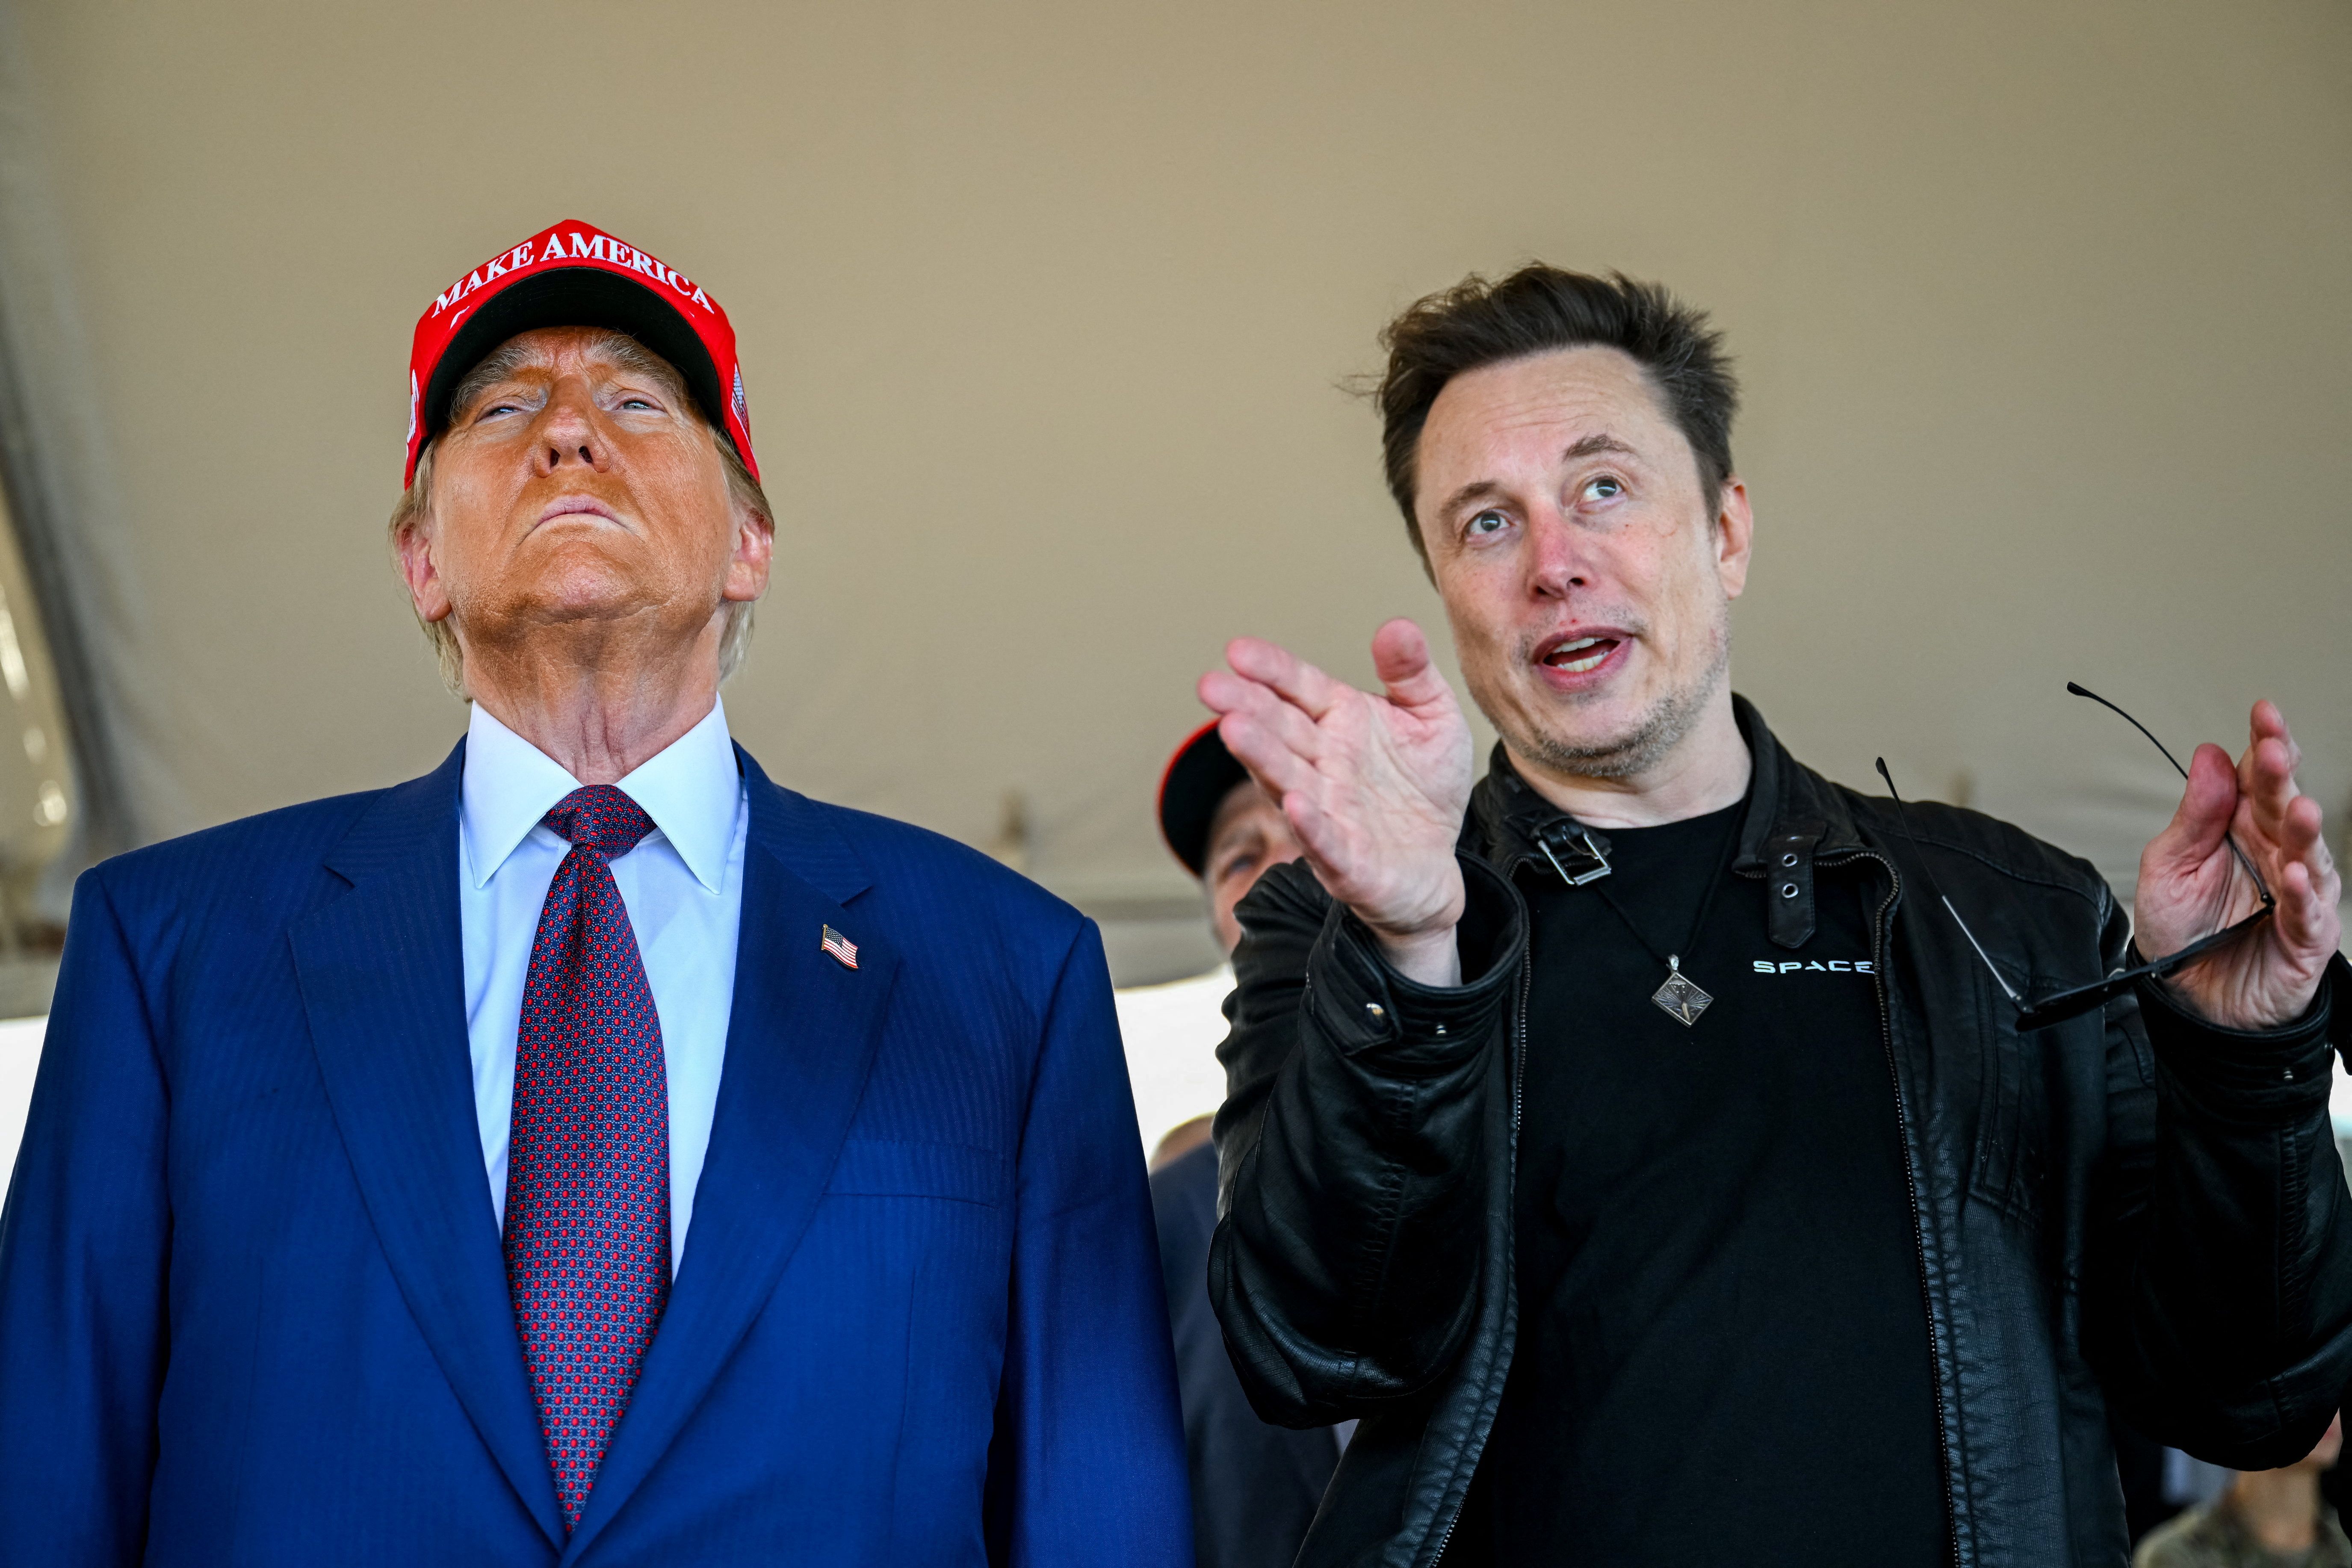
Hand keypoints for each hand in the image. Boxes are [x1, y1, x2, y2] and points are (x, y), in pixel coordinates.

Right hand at [1198, 620, 1473, 985]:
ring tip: (1233, 730)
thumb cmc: (1425, 787)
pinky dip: (1309, 824)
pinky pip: (1324, 841)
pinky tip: (1293, 805)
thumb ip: (1412, 674)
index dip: (1270, 670)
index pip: (1297, 687)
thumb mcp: (1433, 717)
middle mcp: (1323, 763)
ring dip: (1261, 757)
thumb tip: (1397, 627)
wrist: (1434, 865)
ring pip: (1287, 779)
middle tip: (1212, 686)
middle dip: (1246, 707)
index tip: (1238, 651)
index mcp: (1340, 721)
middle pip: (1279, 729)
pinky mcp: (1344, 860)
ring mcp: (1328, 811)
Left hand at [2133, 701, 2340, 1029]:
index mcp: (2242, 827)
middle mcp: (2275, 853)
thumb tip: (2209, 756)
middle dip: (2283, 776)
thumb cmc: (2182, 930)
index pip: (2259, 777)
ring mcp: (2296, 893)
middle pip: (2286, 806)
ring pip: (2308, 854)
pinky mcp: (2304, 936)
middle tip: (2274, 748)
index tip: (2263, 713)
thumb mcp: (2168, 864)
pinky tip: (2296, 874)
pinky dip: (2303, 894)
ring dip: (2304, 829)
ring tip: (2299, 807)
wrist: (2189, 997)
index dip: (2265, 743)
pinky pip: (2308, 912)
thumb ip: (2193, 814)